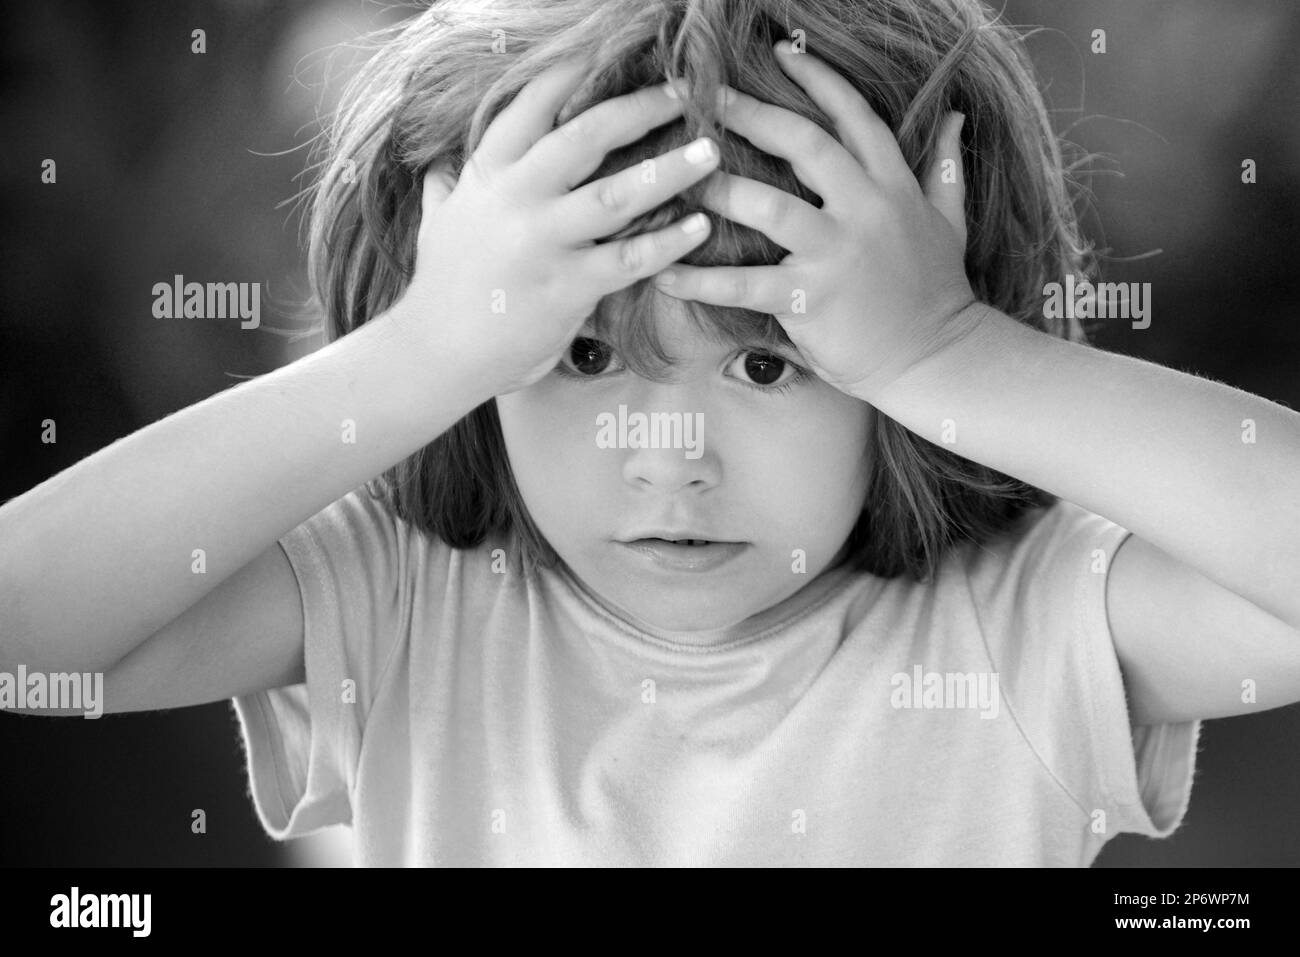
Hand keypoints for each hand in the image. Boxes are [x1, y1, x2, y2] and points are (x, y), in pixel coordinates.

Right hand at [394, 60, 720, 395]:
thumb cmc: (442, 288)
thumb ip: (446, 188)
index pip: (533, 104)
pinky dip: (670, 241)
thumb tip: (438, 164)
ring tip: (710, 151)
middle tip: (683, 92)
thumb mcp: (436, 224)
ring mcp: (542, 242)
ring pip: (617, 193)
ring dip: (669, 168)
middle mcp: (515, 198)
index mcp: (487, 173)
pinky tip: (700, 225)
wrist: (435, 354)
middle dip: (640, 108)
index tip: (614, 53)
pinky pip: (630, 258)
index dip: (576, 74)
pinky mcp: (567, 288)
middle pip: (586, 135)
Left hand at [652, 40, 977, 401]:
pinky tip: (662, 271)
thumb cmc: (938, 293)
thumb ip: (944, 168)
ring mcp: (836, 255)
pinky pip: (743, 285)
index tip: (780, 52)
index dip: (817, 80)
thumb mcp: (950, 222)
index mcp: (893, 186)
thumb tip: (955, 119)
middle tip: (706, 96)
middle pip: (804, 145)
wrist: (937, 359)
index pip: (854, 117)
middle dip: (752, 115)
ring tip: (675, 175)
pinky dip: (699, 280)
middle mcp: (865, 210)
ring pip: (769, 207)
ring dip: (718, 189)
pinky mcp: (809, 301)